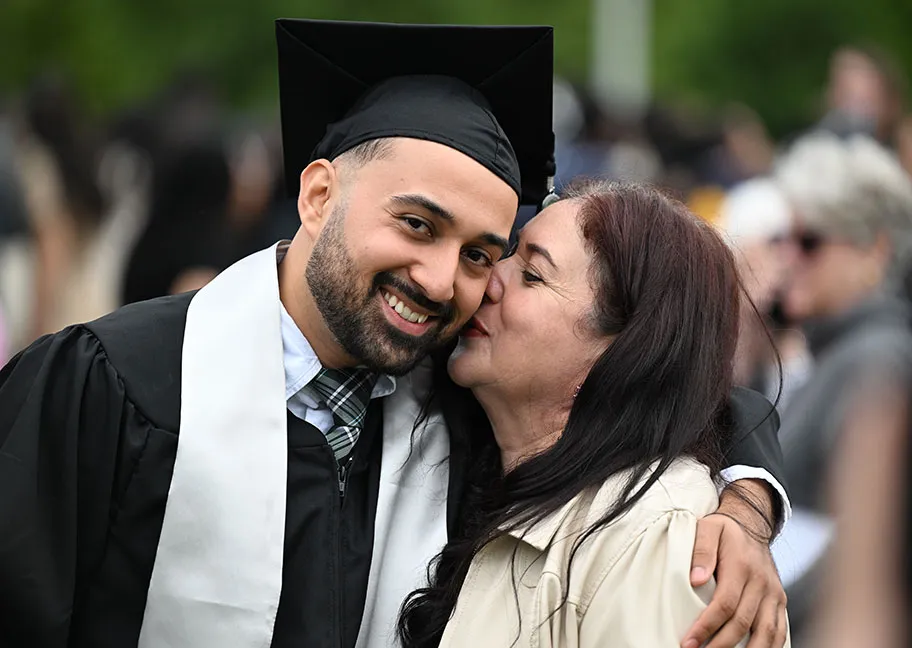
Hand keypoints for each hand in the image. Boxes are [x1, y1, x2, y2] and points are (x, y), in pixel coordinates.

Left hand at [681, 496, 786, 646]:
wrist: (751, 524)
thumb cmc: (724, 530)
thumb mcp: (708, 529)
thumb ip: (701, 551)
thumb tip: (695, 579)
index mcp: (741, 567)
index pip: (725, 604)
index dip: (707, 626)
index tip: (689, 642)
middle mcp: (761, 583)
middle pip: (743, 624)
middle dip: (720, 645)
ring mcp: (773, 593)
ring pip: (766, 633)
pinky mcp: (780, 601)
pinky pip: (779, 631)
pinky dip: (769, 647)